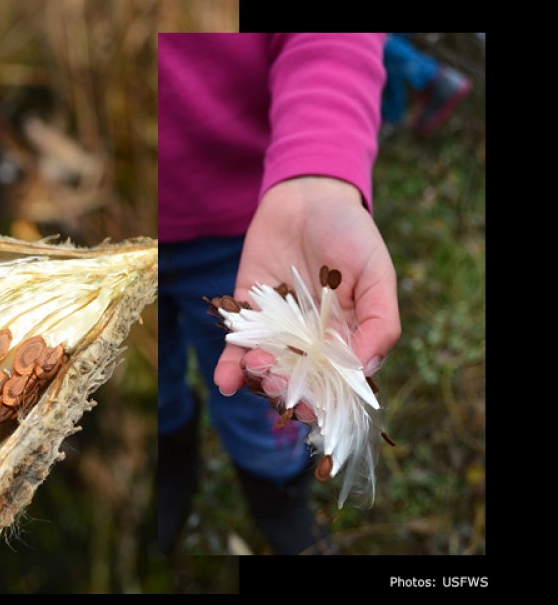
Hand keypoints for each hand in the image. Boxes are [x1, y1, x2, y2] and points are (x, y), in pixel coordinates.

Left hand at [213, 176, 400, 397]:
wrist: (305, 196)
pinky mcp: (246, 312)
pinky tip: (225, 379)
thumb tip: (366, 369)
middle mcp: (310, 340)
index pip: (337, 383)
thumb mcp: (377, 273)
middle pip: (298, 382)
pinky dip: (229, 365)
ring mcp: (276, 329)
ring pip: (266, 368)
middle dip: (286, 391)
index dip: (326, 401)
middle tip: (276, 384)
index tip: (313, 408)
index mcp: (347, 338)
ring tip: (255, 367)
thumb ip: (379, 320)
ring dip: (258, 378)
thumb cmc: (350, 233)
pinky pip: (236, 345)